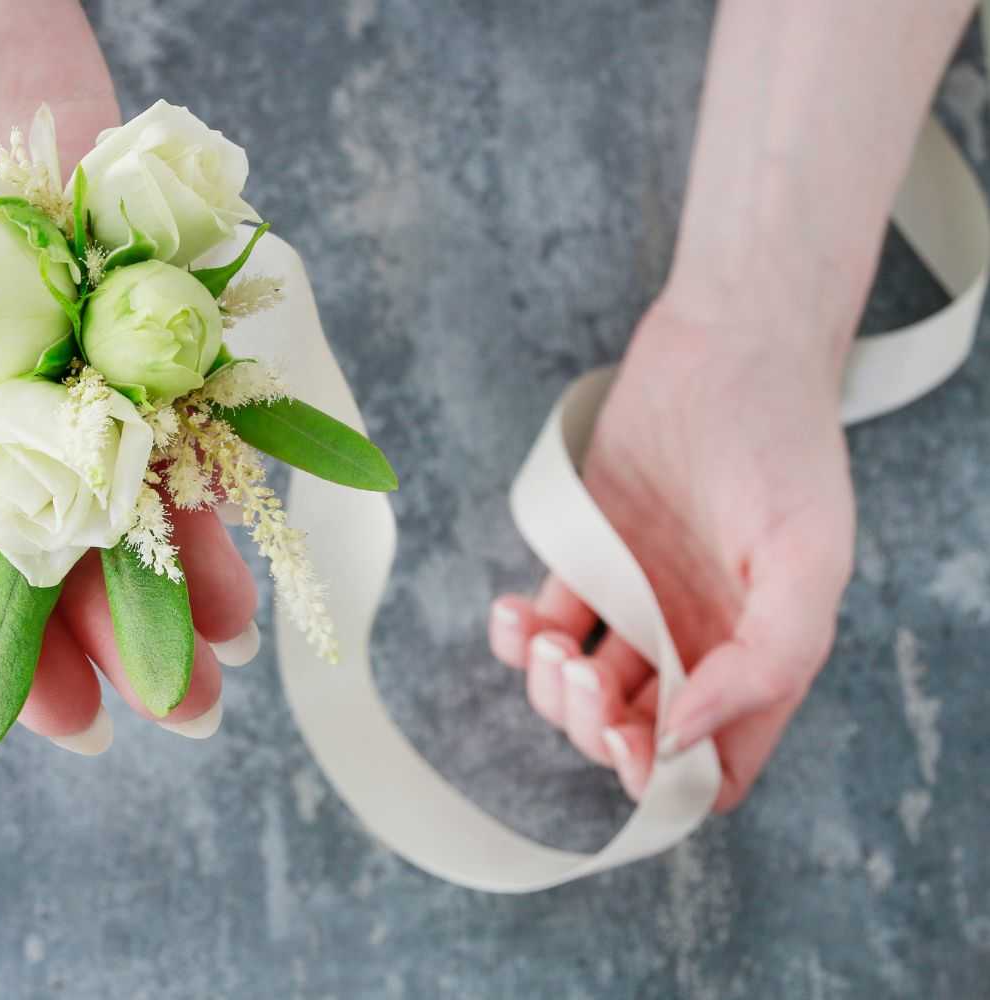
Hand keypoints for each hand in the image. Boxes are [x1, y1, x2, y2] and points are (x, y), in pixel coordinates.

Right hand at [0, 0, 257, 750]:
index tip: (54, 718)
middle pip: (45, 504)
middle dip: (107, 607)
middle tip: (183, 708)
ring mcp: (41, 279)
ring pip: (124, 431)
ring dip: (181, 528)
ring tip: (233, 631)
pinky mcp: (109, 205)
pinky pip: (172, 313)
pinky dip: (215, 395)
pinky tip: (256, 477)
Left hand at [490, 299, 854, 810]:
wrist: (725, 345)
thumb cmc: (781, 443)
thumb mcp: (808, 557)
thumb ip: (767, 661)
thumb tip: (681, 742)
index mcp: (760, 661)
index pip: (712, 770)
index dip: (667, 780)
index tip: (634, 738)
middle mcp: (697, 643)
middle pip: (632, 739)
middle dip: (595, 729)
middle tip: (582, 674)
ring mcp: (638, 605)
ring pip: (581, 693)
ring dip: (551, 691)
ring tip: (547, 640)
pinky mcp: (588, 561)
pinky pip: (545, 629)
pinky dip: (518, 640)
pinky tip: (515, 612)